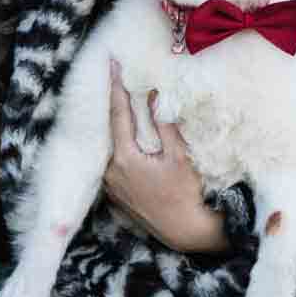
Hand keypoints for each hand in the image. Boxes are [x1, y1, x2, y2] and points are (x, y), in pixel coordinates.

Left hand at [101, 61, 228, 253]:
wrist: (186, 232)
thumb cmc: (186, 195)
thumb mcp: (179, 157)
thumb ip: (165, 125)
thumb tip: (156, 97)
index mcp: (124, 158)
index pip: (117, 114)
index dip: (115, 87)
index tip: (111, 64)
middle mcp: (111, 172)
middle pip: (109, 129)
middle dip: (114, 104)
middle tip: (115, 78)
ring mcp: (111, 185)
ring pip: (111, 146)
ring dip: (118, 127)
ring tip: (123, 104)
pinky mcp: (117, 195)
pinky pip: (113, 163)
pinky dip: (119, 146)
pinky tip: (128, 138)